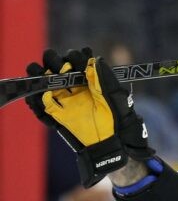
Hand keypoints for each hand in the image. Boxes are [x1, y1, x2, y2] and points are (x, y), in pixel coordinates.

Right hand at [26, 48, 154, 186]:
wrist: (112, 144)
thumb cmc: (118, 119)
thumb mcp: (115, 98)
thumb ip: (105, 80)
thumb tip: (95, 61)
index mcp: (91, 81)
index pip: (79, 62)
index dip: (76, 57)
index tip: (77, 57)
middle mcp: (77, 88)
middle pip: (60, 69)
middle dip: (55, 62)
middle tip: (60, 64)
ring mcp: (65, 101)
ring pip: (48, 84)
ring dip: (41, 76)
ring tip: (40, 72)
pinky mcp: (57, 115)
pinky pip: (42, 106)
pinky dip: (36, 99)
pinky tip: (37, 92)